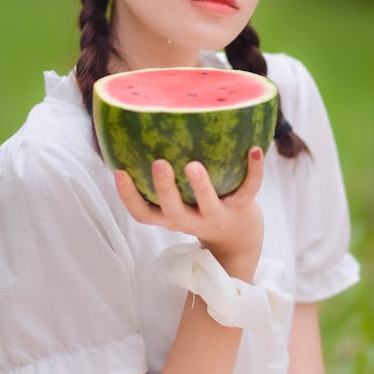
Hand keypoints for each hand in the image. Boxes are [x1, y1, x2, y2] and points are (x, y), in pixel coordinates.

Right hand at [114, 148, 264, 279]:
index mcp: (172, 217)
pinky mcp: (243, 208)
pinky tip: (255, 149)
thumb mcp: (178, 202)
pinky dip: (254, 170)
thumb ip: (162, 181)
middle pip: (174, 212)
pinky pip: (249, 189)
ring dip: (201, 186)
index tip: (118, 172)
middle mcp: (192, 220)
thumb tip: (136, 134)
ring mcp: (218, 216)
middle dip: (165, 189)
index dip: (128, 197)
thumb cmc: (198, 209)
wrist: (239, 239)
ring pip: (209, 205)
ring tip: (193, 165)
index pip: (144, 214)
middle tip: (159, 163)